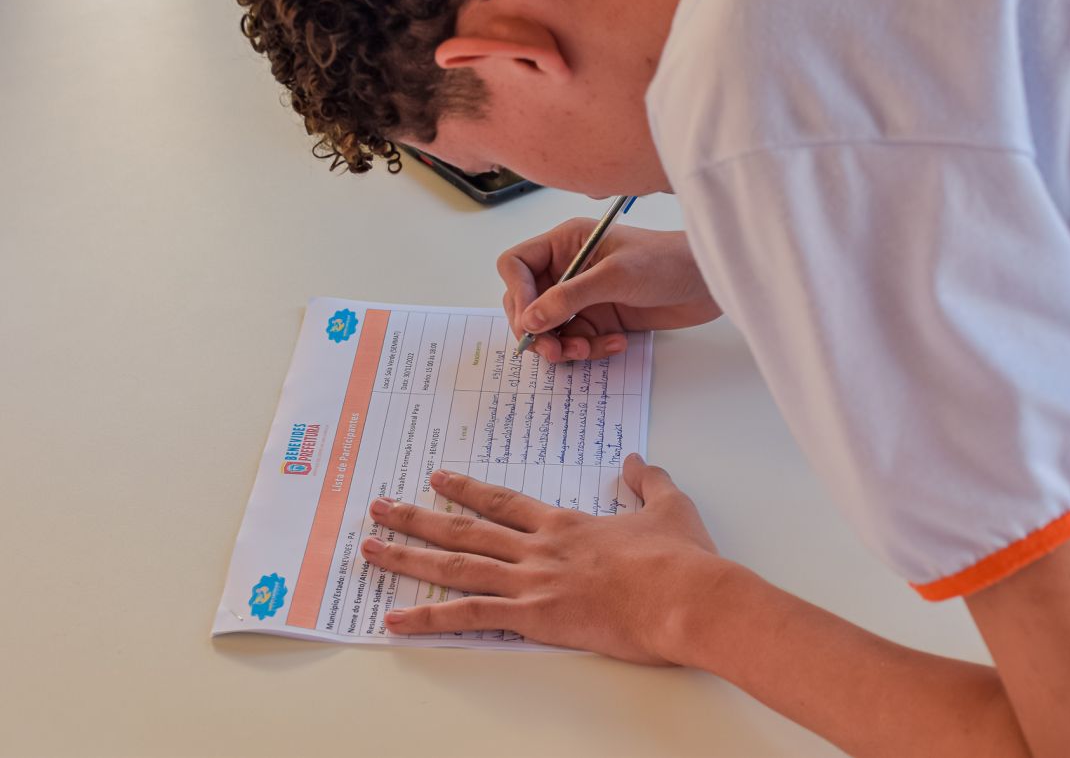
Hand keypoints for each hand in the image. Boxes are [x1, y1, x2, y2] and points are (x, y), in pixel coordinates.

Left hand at [360, 455, 725, 664]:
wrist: (687, 595)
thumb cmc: (681, 559)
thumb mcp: (670, 507)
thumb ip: (647, 482)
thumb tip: (635, 463)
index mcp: (565, 525)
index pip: (503, 503)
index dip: (467, 490)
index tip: (436, 479)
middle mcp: (539, 549)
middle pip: (465, 529)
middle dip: (417, 518)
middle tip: (380, 507)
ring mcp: (533, 582)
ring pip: (456, 566)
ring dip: (408, 556)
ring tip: (369, 549)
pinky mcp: (536, 618)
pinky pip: (470, 617)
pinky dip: (428, 619)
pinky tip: (394, 619)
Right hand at [498, 222, 720, 363]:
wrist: (708, 282)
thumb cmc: (668, 261)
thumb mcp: (615, 275)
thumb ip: (569, 297)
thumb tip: (530, 320)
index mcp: (565, 243)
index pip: (517, 265)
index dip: (518, 293)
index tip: (532, 319)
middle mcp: (568, 268)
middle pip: (526, 303)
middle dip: (537, 329)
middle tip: (554, 349)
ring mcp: (584, 296)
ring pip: (550, 329)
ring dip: (564, 345)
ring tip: (587, 350)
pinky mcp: (601, 319)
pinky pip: (579, 341)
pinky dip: (591, 349)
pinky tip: (616, 342)